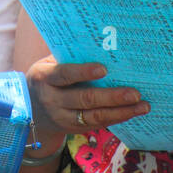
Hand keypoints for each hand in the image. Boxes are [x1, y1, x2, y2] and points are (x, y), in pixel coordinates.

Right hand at [25, 55, 148, 137]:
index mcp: (45, 77)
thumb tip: (101, 44)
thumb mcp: (48, 65)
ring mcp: (63, 117)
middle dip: (112, 96)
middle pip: (85, 99)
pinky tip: (133, 112)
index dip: (83, 72)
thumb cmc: (47, 78)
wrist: (30, 110)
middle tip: (135, 93)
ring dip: (121, 112)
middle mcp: (53, 100)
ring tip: (142, 106)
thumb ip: (69, 57)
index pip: (64, 74)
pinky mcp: (73, 128)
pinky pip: (97, 124)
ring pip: (94, 116)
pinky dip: (116, 118)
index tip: (104, 69)